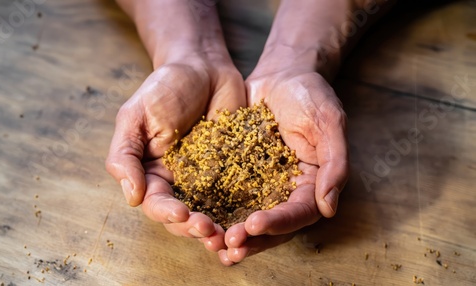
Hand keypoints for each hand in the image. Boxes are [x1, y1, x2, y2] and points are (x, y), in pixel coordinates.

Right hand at [105, 56, 245, 246]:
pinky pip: (240, 193)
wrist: (203, 67)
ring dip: (220, 227)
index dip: (167, 214)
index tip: (182, 213)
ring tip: (231, 235)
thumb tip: (131, 197)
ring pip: (213, 212)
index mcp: (152, 173)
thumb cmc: (164, 88)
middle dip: (195, 227)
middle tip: (209, 230)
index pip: (155, 203)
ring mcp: (209, 178)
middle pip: (184, 217)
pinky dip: (245, 208)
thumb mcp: (135, 116)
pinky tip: (253, 216)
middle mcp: (180, 182)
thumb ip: (125, 155)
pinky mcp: (235, 169)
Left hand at [215, 68, 348, 264]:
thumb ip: (334, 163)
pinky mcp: (239, 173)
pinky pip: (227, 195)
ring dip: (231, 232)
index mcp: (312, 183)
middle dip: (251, 238)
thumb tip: (329, 208)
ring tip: (211, 242)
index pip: (299, 213)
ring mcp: (262, 183)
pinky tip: (197, 219)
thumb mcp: (329, 122)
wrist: (282, 74)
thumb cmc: (311, 94)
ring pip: (247, 216)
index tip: (254, 224)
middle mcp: (287, 189)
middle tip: (229, 244)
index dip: (278, 223)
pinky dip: (215, 210)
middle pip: (272, 224)